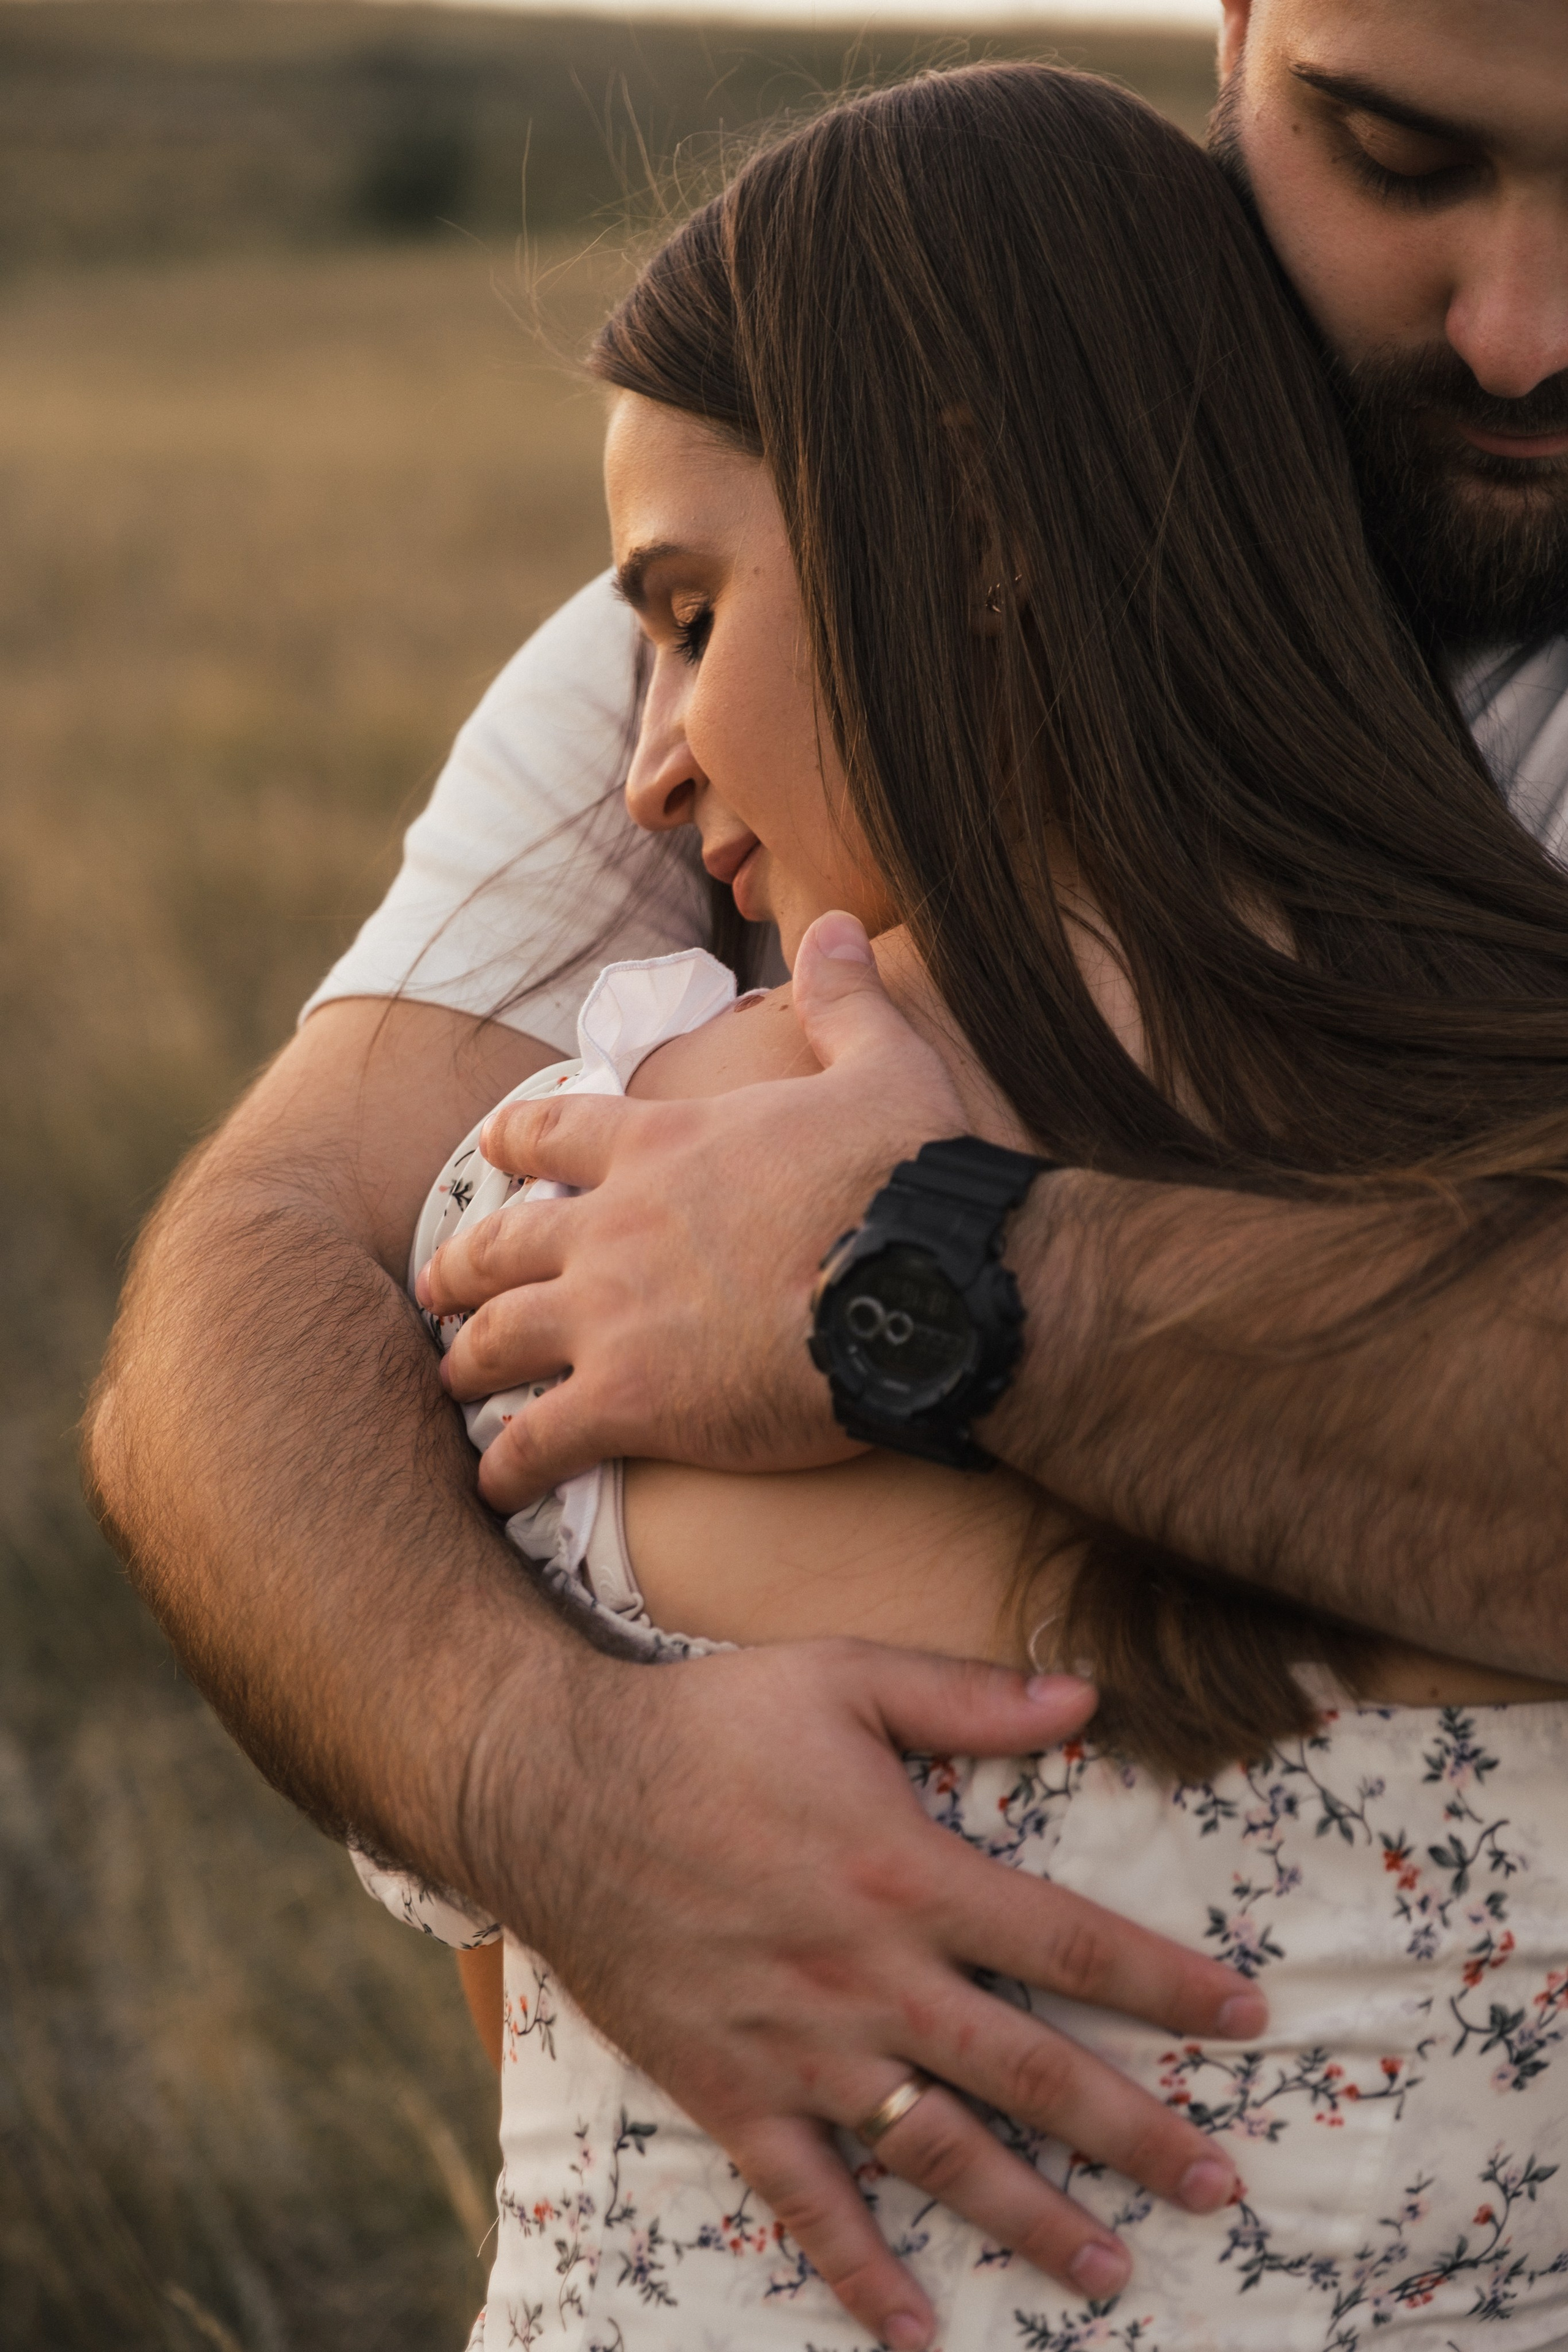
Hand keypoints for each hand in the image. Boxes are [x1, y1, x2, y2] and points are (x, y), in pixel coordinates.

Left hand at [420, 912, 968, 1510]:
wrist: (925, 1283)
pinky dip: (504, 1466)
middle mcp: (614, 1227)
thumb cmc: (908, 1178)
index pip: (553, 1132)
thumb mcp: (885, 1065)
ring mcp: (610, 1317)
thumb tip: (843, 927)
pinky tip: (494, 1487)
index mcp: (664, 1145)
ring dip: (464, 1365)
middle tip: (439, 1289)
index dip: (515, 1142)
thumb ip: (846, 1000)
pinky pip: (533, 1442)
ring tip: (452, 1386)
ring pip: (494, 1341)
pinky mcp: (628, 1402)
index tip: (492, 1152)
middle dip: (461, 1268)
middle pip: (500, 1243)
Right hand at [476, 1638, 1265, 2349]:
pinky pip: (805, 2200)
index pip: (1066, 1942)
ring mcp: (798, 2048)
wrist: (557, 1789)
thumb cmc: (708, 1723)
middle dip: (1132, 2131)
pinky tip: (916, 2336)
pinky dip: (858, 2272)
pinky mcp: (730, 2093)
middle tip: (1219, 2183)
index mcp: (906, 1872)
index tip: (1246, 2018)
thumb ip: (966, 1693)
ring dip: (1029, 2215)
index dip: (1163, 1983)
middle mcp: (868, 1977)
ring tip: (1112, 2271)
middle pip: (1027, 2069)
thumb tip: (1089, 1697)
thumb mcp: (841, 1675)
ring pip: (937, 2151)